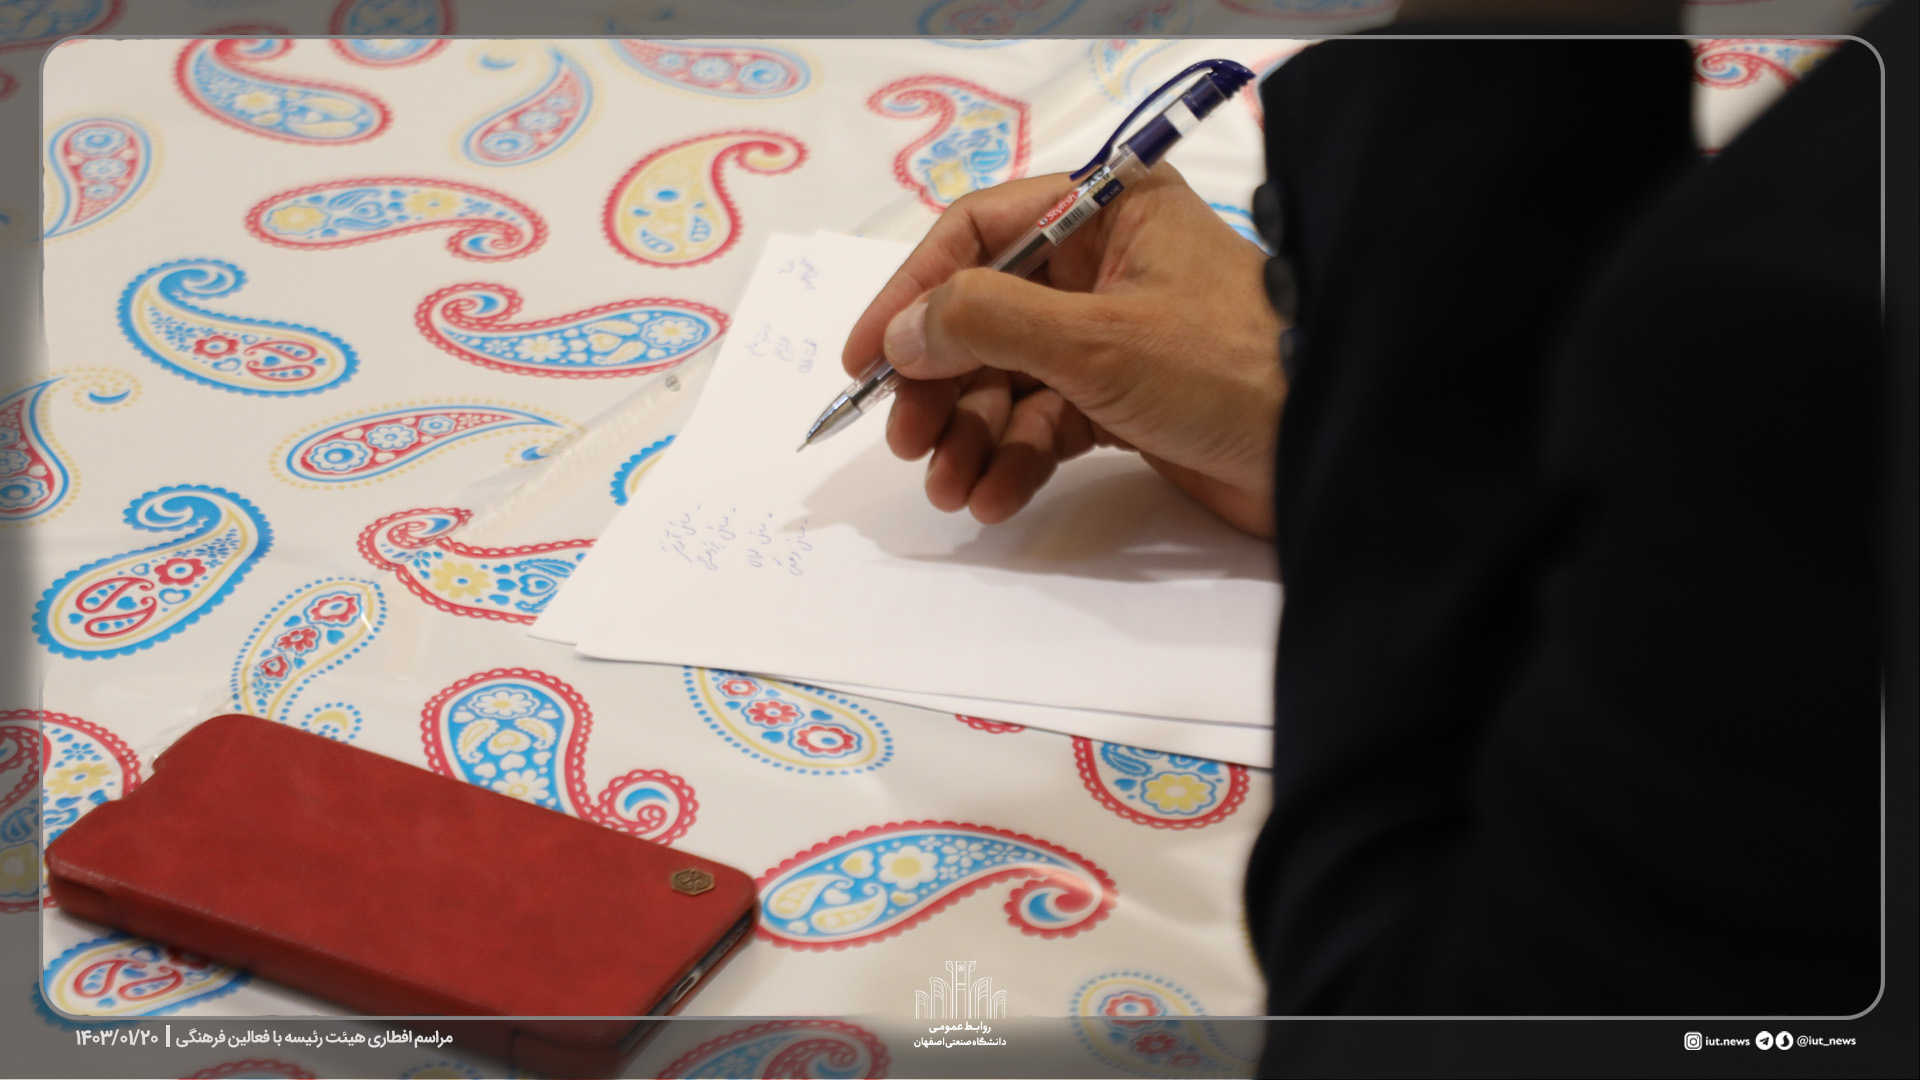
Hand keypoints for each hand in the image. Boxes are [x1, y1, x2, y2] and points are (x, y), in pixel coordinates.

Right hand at [841, 164, 1285, 537]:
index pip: (976, 235)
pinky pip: (1046, 424)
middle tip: (906, 443)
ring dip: (971, 435)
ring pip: (1009, 380)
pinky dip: (1014, 460)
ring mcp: (1114, 336)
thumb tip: (901, 331)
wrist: (1330, 451)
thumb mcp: (1095, 340)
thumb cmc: (1228, 369)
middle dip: (941, 385)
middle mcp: (1105, 264)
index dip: (911, 296)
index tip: (864, 362)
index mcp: (1106, 211)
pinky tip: (990, 497)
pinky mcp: (1127, 402)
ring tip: (949, 488)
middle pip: (983, 318)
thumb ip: (986, 324)